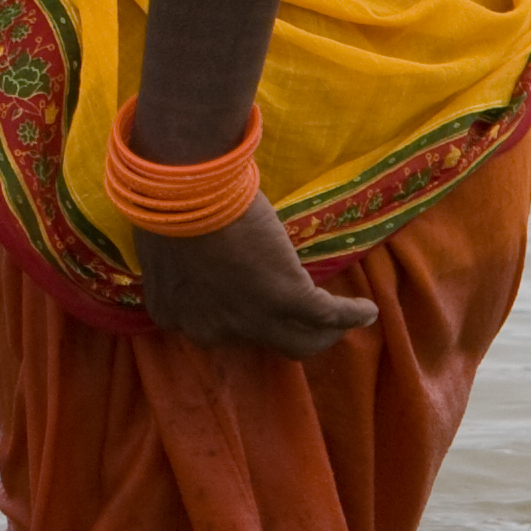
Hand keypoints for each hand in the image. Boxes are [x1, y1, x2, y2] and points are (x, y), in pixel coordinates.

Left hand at [135, 196, 380, 359]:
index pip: (212, 324)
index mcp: (174, 312)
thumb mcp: (165, 242)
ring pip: (300, 341)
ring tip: (342, 321)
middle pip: (259, 342)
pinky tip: (366, 309)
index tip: (251, 296)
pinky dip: (350, 314)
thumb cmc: (168, 201)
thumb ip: (180, 261)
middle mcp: (210, 330)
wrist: (185, 189)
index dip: (238, 312)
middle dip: (283, 330)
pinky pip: (328, 316)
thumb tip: (195, 251)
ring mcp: (251, 319)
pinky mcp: (288, 299)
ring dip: (323, 332)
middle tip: (302, 318)